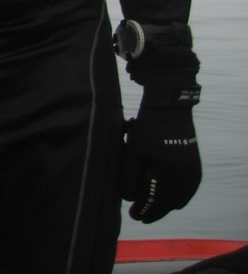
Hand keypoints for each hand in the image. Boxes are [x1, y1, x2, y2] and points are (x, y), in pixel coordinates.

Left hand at [121, 104, 201, 222]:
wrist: (169, 108)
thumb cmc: (147, 128)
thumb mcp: (133, 151)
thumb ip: (129, 176)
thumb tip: (129, 198)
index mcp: (171, 174)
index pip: (156, 201)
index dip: (144, 210)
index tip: (133, 216)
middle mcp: (186, 177)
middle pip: (169, 204)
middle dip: (154, 211)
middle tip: (139, 217)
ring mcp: (193, 172)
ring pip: (180, 199)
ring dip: (165, 205)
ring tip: (151, 208)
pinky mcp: (195, 167)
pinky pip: (187, 190)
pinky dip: (176, 197)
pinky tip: (166, 198)